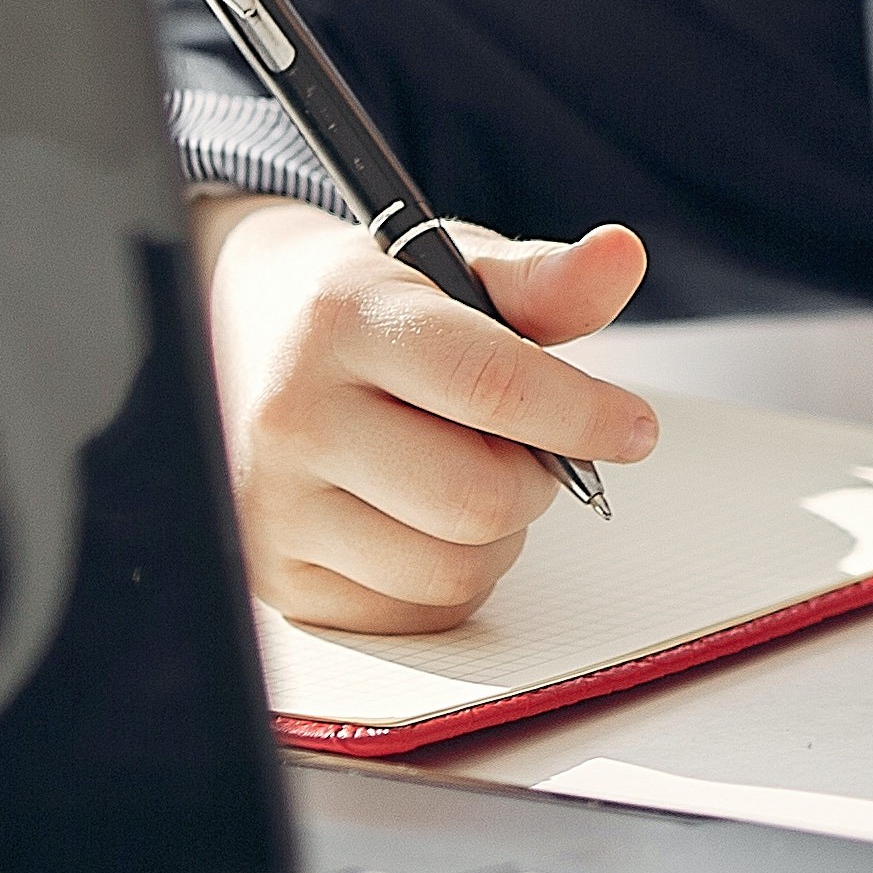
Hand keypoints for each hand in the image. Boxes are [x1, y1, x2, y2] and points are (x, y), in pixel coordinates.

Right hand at [196, 194, 656, 633]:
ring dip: (496, 535)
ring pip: (453, 570)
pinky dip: (449, 577)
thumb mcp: (452, 268)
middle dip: (536, 478)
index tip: (634, 428)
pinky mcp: (279, 578)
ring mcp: (277, 506)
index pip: (489, 384)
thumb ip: (543, 278)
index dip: (583, 413)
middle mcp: (295, 416)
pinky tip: (422, 520)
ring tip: (466, 473)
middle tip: (526, 446)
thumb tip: (620, 258)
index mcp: (344, 319)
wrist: (238, 334)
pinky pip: (415, 614)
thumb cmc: (369, 306)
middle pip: (480, 498)